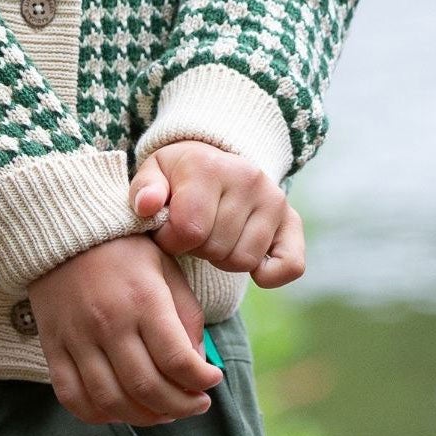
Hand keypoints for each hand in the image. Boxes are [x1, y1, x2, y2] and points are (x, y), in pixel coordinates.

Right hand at [27, 233, 224, 425]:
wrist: (64, 229)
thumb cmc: (125, 249)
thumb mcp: (166, 268)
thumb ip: (186, 315)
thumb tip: (197, 363)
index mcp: (143, 298)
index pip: (177, 360)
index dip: (202, 381)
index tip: (212, 381)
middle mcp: (109, 322)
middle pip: (147, 388)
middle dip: (181, 406)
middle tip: (195, 404)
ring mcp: (77, 337)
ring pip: (112, 400)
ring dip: (145, 417)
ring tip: (165, 411)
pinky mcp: (53, 346)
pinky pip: (73, 397)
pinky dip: (99, 415)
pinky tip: (122, 409)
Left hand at [126, 141, 304, 287]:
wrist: (213, 161)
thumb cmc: (177, 176)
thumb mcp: (153, 174)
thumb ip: (144, 190)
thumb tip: (147, 205)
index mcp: (209, 166)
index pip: (188, 230)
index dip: (171, 240)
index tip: (167, 229)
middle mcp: (247, 178)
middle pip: (215, 248)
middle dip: (196, 249)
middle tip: (192, 232)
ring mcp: (274, 199)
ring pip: (243, 261)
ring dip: (222, 258)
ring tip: (213, 236)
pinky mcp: (292, 220)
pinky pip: (290, 265)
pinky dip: (269, 275)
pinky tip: (250, 264)